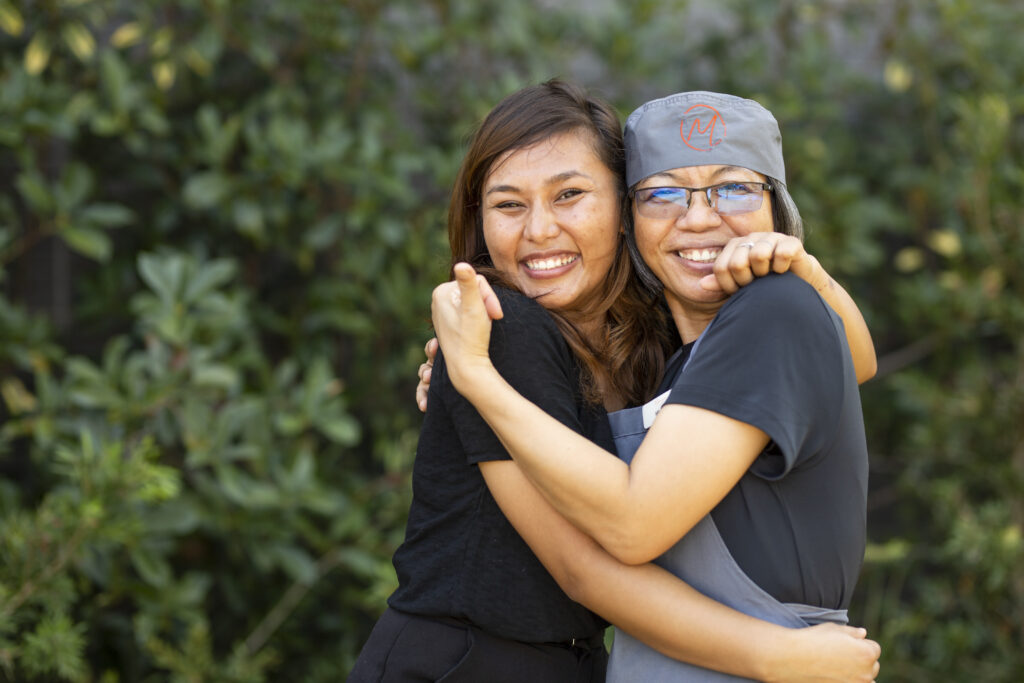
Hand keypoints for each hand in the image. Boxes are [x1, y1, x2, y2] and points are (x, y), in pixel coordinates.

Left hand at [417, 274, 504, 411]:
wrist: (467, 367)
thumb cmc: (472, 338)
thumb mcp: (474, 308)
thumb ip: (470, 284)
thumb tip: (461, 264)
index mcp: (441, 292)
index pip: (477, 282)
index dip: (489, 297)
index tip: (495, 315)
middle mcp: (438, 299)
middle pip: (474, 291)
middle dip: (486, 305)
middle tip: (490, 322)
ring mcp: (442, 311)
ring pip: (473, 301)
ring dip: (483, 313)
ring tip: (481, 328)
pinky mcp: (448, 322)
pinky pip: (469, 311)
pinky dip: (477, 320)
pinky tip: (475, 332)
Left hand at [701, 234, 829, 294]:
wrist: (797, 282)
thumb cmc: (764, 284)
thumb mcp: (740, 286)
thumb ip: (720, 284)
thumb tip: (702, 284)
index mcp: (735, 246)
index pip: (721, 268)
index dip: (730, 286)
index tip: (741, 290)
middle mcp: (751, 238)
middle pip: (737, 263)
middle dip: (746, 281)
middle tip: (756, 283)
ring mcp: (771, 237)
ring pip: (758, 255)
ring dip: (764, 274)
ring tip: (769, 276)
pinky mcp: (791, 242)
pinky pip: (782, 253)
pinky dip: (782, 268)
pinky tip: (783, 271)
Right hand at [768, 623, 880, 682]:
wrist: (791, 658)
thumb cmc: (813, 640)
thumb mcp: (834, 629)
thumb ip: (852, 632)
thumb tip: (863, 634)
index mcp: (867, 653)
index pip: (874, 648)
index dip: (860, 644)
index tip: (845, 643)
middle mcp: (866, 673)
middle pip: (873, 666)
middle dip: (862, 660)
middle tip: (840, 654)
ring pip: (866, 680)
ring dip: (858, 674)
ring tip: (837, 667)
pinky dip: (848, 680)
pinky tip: (834, 674)